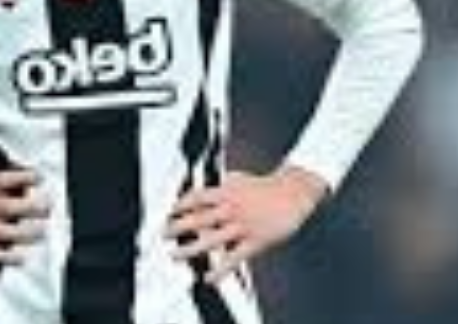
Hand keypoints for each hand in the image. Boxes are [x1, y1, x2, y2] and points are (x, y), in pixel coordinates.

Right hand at [0, 169, 50, 263]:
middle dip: (29, 206)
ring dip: (24, 232)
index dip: (20, 176)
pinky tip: (22, 257)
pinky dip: (6, 256)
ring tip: (42, 232)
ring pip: (1, 231)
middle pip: (5, 206)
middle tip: (48, 206)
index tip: (39, 176)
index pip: (0, 180)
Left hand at [166, 166, 327, 283]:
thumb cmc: (266, 187)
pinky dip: (220, 270)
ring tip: (174, 255)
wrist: (294, 193)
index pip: (196, 198)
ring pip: (210, 240)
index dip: (181, 205)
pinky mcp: (255, 242)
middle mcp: (231, 209)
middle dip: (177, 227)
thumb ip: (223, 184)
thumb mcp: (240, 179)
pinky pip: (233, 258)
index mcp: (227, 192)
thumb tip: (210, 186)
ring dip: (189, 249)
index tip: (170, 213)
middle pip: (198, 219)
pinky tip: (208, 278)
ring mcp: (242, 226)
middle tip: (164, 234)